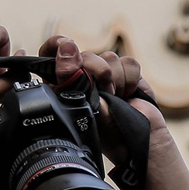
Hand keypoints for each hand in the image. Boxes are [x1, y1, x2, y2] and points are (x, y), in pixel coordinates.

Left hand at [38, 36, 168, 163]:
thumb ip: (71, 75)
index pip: (52, 53)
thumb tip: (68, 47)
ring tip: (116, 100)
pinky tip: (128, 96)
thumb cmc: (105, 133)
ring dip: (115, 81)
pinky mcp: (127, 74)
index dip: (57, 45)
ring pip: (109, 57)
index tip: (66, 48)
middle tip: (102, 94)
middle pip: (85, 53)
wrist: (136, 144)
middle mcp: (84, 76)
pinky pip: (129, 63)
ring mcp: (106, 74)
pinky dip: (131, 81)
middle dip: (96, 72)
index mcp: (64, 84)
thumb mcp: (81, 105)